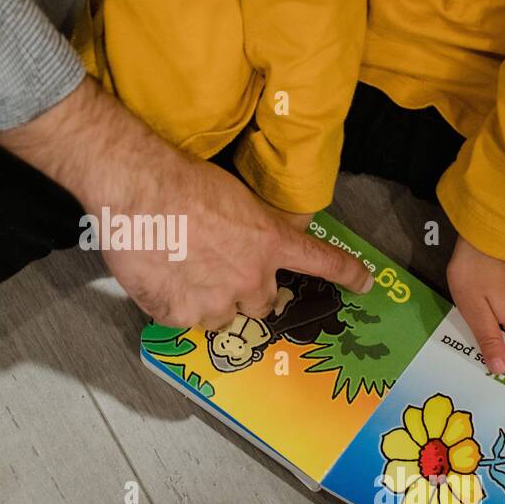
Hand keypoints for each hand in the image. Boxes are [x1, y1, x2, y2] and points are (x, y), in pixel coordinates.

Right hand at [0, 79, 373, 328]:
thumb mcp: (235, 199)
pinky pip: (185, 321)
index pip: (322, 262)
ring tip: (184, 274)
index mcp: (270, 243)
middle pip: (263, 305)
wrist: (139, 190)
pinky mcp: (180, 315)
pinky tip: (162, 278)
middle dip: (248, 295)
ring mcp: (216, 302)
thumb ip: (252, 230)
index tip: (365, 282)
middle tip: (223, 275)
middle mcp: (251, 279)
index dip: (347, 274)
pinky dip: (176, 305)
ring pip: (223, 318)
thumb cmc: (181, 182)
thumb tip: (249, 245)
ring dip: (211, 303)